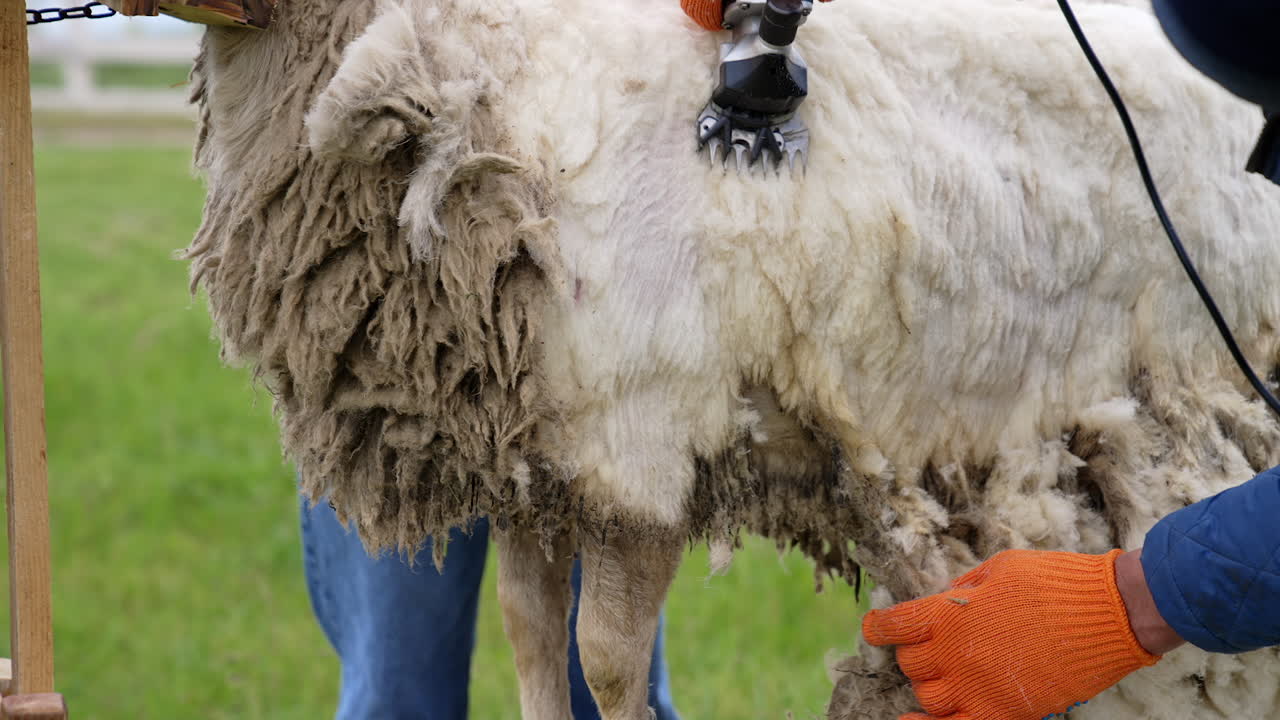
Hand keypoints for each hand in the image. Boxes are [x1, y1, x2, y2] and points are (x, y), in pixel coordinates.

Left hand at [862, 550, 1160, 719]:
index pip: (894, 625)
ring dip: (929, 685)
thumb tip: (945, 599)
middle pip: (910, 664)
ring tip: (945, 673)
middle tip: (930, 645)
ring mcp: (978, 687)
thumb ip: (963, 588)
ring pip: (928, 697)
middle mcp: (955, 654)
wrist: (1108, 612)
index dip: (880, 627)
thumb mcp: (998, 568)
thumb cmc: (1054, 582)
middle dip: (913, 653)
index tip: (876, 628)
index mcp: (949, 613)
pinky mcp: (1005, 712)